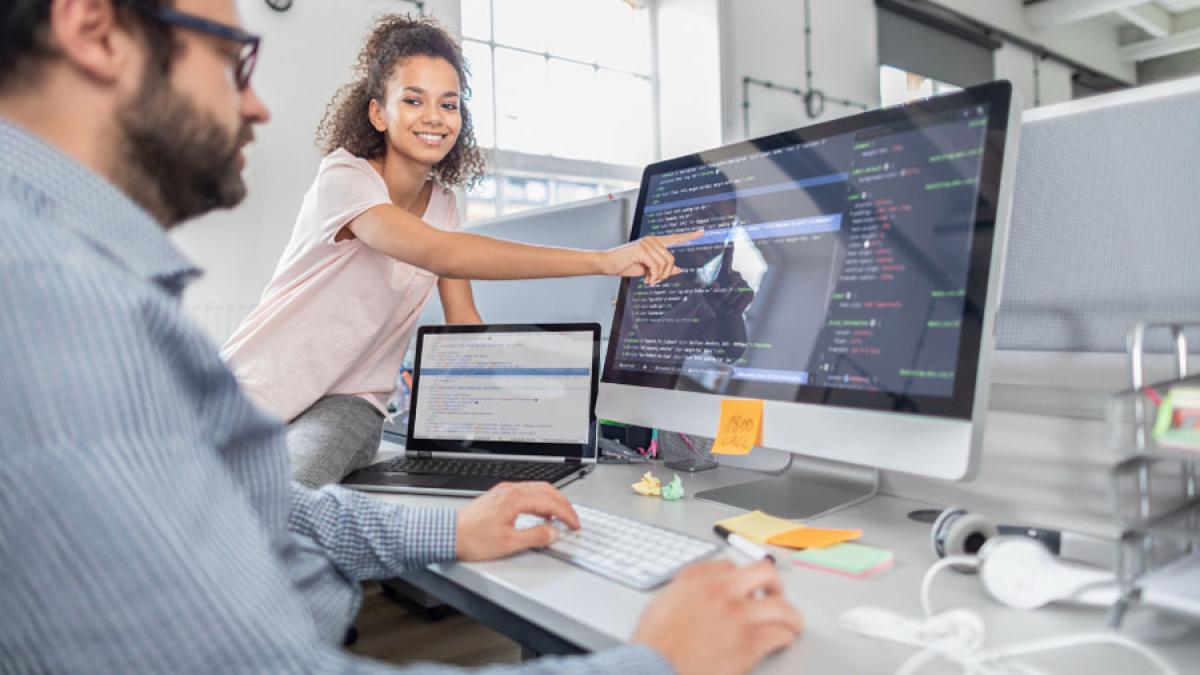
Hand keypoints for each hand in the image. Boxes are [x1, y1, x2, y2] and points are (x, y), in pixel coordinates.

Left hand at [454, 482, 579, 561]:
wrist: (447, 534)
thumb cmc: (472, 539)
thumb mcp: (508, 543)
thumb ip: (535, 537)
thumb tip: (553, 533)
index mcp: (515, 499)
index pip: (550, 502)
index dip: (567, 514)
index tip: (575, 525)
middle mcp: (510, 491)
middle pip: (546, 491)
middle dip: (564, 504)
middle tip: (572, 519)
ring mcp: (503, 492)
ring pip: (537, 489)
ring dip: (552, 501)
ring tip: (560, 516)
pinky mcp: (498, 496)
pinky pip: (526, 492)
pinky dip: (539, 500)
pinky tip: (539, 512)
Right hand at [602, 229, 703, 283]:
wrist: (607, 263)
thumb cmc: (625, 265)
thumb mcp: (648, 269)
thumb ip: (663, 268)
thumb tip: (679, 270)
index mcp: (654, 242)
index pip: (675, 238)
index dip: (689, 235)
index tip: (702, 231)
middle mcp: (652, 240)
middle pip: (671, 259)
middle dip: (665, 274)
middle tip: (654, 281)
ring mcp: (647, 243)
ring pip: (665, 264)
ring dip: (659, 276)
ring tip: (649, 280)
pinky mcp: (642, 249)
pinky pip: (656, 266)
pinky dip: (654, 276)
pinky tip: (647, 280)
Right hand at [632, 560, 802, 674]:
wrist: (654, 669)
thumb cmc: (653, 644)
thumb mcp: (660, 602)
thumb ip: (683, 589)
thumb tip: (696, 589)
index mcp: (697, 579)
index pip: (730, 565)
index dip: (739, 578)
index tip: (743, 587)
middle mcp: (721, 592)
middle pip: (763, 572)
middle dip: (774, 583)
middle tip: (776, 593)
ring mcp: (737, 617)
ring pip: (781, 606)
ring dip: (789, 615)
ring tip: (791, 622)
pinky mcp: (748, 644)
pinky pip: (779, 634)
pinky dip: (785, 637)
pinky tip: (782, 640)